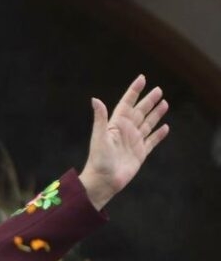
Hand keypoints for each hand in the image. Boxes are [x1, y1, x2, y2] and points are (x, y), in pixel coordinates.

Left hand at [78, 75, 168, 208]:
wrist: (104, 181)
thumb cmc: (99, 160)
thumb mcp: (99, 137)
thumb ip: (100, 118)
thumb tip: (95, 99)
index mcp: (116, 124)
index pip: (127, 103)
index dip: (134, 91)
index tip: (142, 79)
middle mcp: (126, 131)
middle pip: (140, 112)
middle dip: (149, 101)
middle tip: (159, 90)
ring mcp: (134, 142)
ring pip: (147, 124)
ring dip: (156, 114)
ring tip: (165, 103)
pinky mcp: (140, 154)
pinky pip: (152, 141)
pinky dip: (158, 134)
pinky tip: (165, 127)